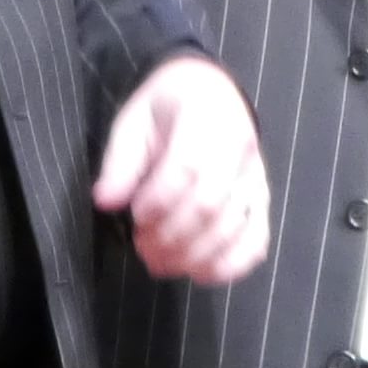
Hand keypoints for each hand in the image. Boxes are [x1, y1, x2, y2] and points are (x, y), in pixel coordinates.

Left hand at [91, 54, 269, 283]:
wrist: (209, 93)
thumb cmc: (166, 109)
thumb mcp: (133, 121)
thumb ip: (120, 161)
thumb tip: (105, 201)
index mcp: (206, 116)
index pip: (188, 167)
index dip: (160, 199)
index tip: (134, 214)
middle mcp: (241, 147)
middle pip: (211, 204)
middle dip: (171, 235)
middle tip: (141, 247)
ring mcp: (255, 177)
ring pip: (233, 228)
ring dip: (193, 255)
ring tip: (159, 263)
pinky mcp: (261, 201)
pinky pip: (257, 240)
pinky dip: (231, 265)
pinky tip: (200, 273)